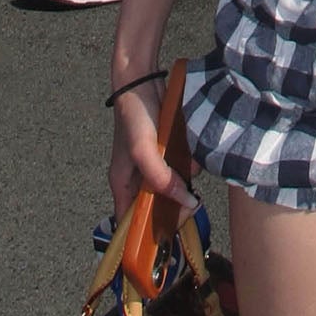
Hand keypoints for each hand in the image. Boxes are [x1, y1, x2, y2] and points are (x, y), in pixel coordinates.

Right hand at [109, 80, 197, 219]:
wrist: (143, 81)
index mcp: (123, 186)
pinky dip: (191, 162)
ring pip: (175, 186)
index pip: (131, 224)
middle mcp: (138, 179)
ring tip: (189, 164)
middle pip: (158, 208)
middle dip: (176, 203)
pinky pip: (183, 166)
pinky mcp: (169, 151)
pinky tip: (192, 151)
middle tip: (192, 199)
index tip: (171, 231)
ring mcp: (155, 165)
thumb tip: (185, 201)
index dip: (148, 234)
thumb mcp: (143, 151)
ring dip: (186, 179)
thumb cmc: (133, 116)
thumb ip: (161, 179)